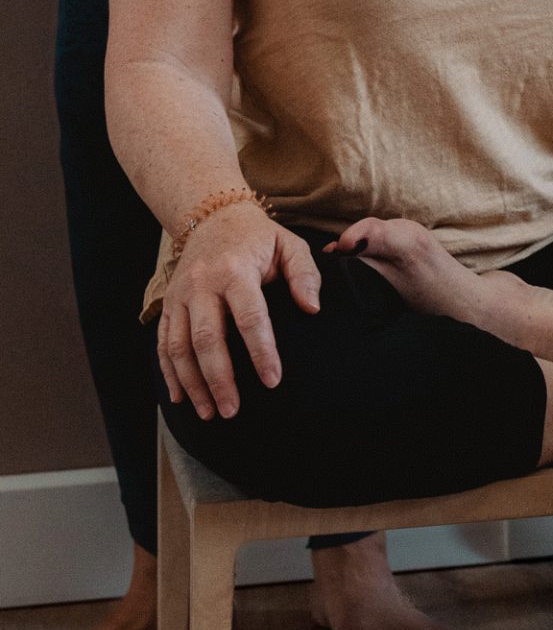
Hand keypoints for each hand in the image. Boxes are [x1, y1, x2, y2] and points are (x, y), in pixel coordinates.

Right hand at [155, 203, 321, 421]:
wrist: (214, 217)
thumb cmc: (258, 238)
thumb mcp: (289, 245)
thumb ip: (304, 275)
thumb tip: (313, 308)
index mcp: (235, 270)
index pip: (249, 317)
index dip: (261, 351)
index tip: (273, 381)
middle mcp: (202, 284)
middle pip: (206, 338)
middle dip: (219, 378)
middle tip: (232, 411)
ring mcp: (180, 295)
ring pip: (178, 346)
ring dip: (191, 383)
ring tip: (209, 412)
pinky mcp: (168, 304)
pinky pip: (162, 342)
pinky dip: (169, 372)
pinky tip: (181, 397)